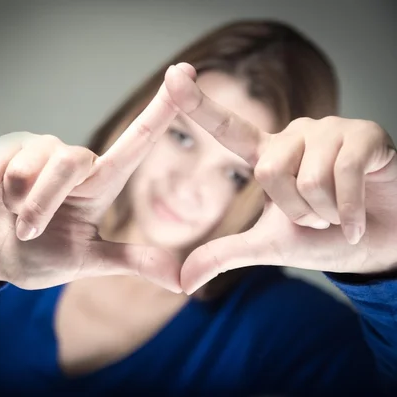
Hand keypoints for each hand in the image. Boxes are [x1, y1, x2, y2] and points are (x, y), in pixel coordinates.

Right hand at [0, 64, 195, 291]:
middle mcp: (75, 159)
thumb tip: (182, 281)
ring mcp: (39, 150)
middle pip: (68, 162)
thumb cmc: (43, 253)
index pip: (137, 140)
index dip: (161, 109)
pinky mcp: (6, 148)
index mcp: (101, 182)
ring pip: (28, 167)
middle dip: (42, 203)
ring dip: (16, 203)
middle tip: (28, 230)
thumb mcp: (87, 260)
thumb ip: (130, 261)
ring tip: (13, 215)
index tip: (186, 71)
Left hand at [165, 65, 396, 293]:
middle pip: (267, 172)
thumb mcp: (266, 247)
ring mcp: (329, 131)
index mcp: (267, 155)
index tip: (173, 74)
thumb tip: (182, 282)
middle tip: (316, 217)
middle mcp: (294, 136)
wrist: (379, 246)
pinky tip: (358, 219)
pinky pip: (344, 174)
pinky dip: (349, 211)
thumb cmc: (323, 239)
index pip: (226, 127)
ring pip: (307, 178)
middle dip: (294, 212)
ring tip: (338, 211)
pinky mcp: (364, 134)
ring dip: (324, 213)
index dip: (198, 102)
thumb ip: (223, 256)